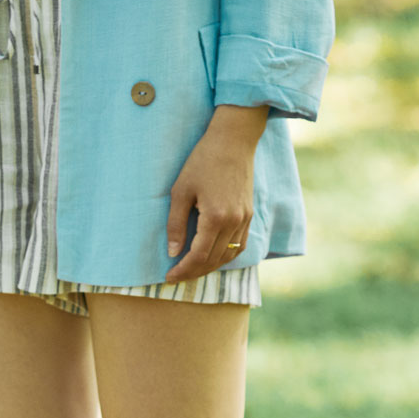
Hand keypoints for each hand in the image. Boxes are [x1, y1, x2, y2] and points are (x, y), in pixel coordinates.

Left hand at [164, 104, 267, 282]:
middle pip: (214, 260)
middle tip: (176, 276)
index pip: (199, 256)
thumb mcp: (180, 191)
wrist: (233, 141)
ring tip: (192, 269)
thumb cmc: (202, 161)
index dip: (183, 270)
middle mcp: (234, 222)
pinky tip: (212, 257)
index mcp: (216, 217)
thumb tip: (173, 252)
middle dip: (193, 272)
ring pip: (229, 256)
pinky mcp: (250, 214)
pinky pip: (240, 245)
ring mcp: (245, 219)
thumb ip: (176, 224)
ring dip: (210, 266)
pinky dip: (226, 256)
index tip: (169, 277)